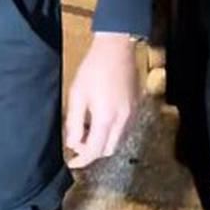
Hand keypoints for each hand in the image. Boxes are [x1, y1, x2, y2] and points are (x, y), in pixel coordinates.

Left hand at [65, 33, 139, 168]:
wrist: (116, 48)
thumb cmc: (93, 69)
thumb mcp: (76, 95)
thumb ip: (74, 123)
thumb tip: (73, 143)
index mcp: (106, 118)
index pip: (94, 151)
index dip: (81, 160)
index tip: (72, 162)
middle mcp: (123, 120)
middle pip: (108, 150)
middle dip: (92, 151)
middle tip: (79, 140)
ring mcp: (133, 114)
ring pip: (118, 141)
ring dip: (103, 142)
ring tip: (89, 128)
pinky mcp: (137, 107)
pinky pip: (125, 129)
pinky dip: (113, 133)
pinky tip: (103, 119)